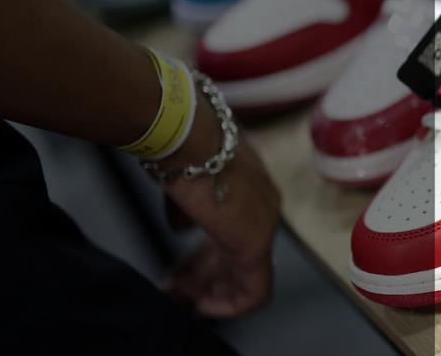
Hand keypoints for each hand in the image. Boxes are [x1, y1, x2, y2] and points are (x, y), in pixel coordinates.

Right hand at [160, 92, 280, 318]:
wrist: (186, 133)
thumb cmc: (181, 143)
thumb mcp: (184, 176)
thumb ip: (188, 205)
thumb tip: (181, 226)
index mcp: (251, 184)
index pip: (233, 227)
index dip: (207, 252)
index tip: (182, 268)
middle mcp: (264, 204)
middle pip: (237, 252)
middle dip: (205, 274)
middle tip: (176, 290)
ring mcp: (264, 223)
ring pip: (243, 273)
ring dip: (211, 290)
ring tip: (180, 299)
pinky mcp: (254, 243)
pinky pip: (253, 290)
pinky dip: (229, 304)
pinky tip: (204, 307)